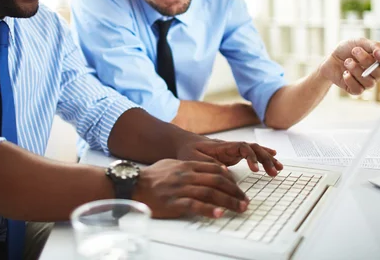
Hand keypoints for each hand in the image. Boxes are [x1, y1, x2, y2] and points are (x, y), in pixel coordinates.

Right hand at [133, 159, 248, 218]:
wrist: (134, 185)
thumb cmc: (153, 176)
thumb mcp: (172, 164)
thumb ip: (190, 166)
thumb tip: (209, 170)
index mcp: (187, 165)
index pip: (215, 169)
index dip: (231, 179)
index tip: (239, 188)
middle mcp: (186, 175)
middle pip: (217, 181)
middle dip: (235, 191)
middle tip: (245, 201)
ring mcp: (180, 188)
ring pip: (210, 193)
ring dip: (228, 201)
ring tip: (240, 209)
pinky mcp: (174, 202)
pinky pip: (194, 205)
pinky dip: (209, 210)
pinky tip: (219, 214)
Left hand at [176, 138, 282, 176]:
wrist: (182, 143)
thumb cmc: (187, 151)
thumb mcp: (193, 159)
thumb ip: (208, 164)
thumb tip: (226, 171)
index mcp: (222, 146)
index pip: (242, 147)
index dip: (251, 157)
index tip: (256, 169)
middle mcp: (230, 146)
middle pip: (253, 148)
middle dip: (265, 159)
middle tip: (274, 171)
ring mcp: (232, 150)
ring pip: (254, 150)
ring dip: (267, 158)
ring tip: (278, 169)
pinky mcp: (232, 155)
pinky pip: (251, 154)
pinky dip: (263, 157)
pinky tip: (273, 159)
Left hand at [320, 38, 379, 94]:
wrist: (330, 58)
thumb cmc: (346, 50)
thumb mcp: (359, 42)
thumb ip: (373, 45)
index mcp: (379, 62)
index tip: (376, 52)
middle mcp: (375, 74)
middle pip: (379, 73)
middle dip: (366, 60)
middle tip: (355, 51)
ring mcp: (366, 83)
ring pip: (369, 82)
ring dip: (356, 69)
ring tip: (347, 61)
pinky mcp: (355, 89)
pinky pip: (358, 89)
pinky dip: (350, 80)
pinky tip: (344, 73)